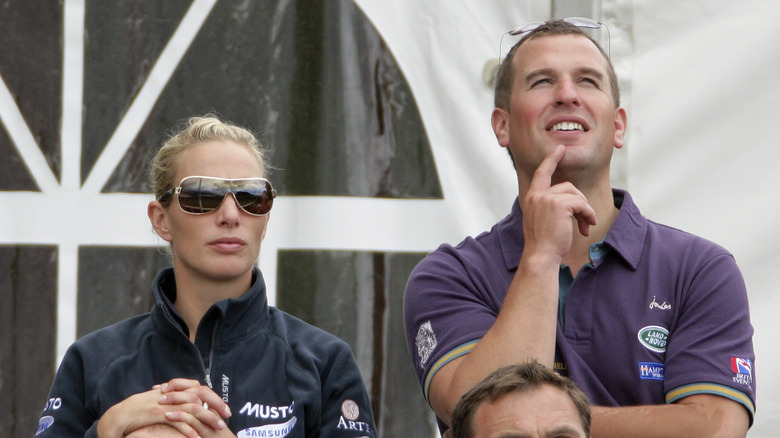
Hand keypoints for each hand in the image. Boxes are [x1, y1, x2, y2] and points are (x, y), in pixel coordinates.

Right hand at [97, 379, 231, 437]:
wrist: (120, 415)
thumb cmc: (141, 410)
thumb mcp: (162, 402)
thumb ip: (177, 401)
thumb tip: (194, 404)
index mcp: (174, 390)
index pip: (199, 388)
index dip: (213, 397)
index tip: (224, 408)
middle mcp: (172, 394)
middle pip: (200, 394)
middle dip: (216, 405)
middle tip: (227, 415)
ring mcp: (166, 403)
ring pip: (192, 407)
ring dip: (207, 417)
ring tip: (218, 427)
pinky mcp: (158, 414)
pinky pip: (177, 421)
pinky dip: (189, 429)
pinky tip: (197, 436)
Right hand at [521, 145, 596, 260]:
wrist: (540, 256)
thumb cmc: (543, 244)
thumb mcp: (542, 220)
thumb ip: (550, 206)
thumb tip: (573, 201)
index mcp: (532, 198)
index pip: (541, 173)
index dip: (551, 160)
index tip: (560, 149)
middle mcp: (537, 195)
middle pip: (567, 187)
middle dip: (580, 202)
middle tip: (585, 221)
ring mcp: (547, 198)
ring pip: (576, 195)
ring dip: (585, 211)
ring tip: (585, 226)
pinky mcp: (559, 205)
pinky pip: (581, 204)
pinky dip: (588, 215)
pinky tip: (586, 228)